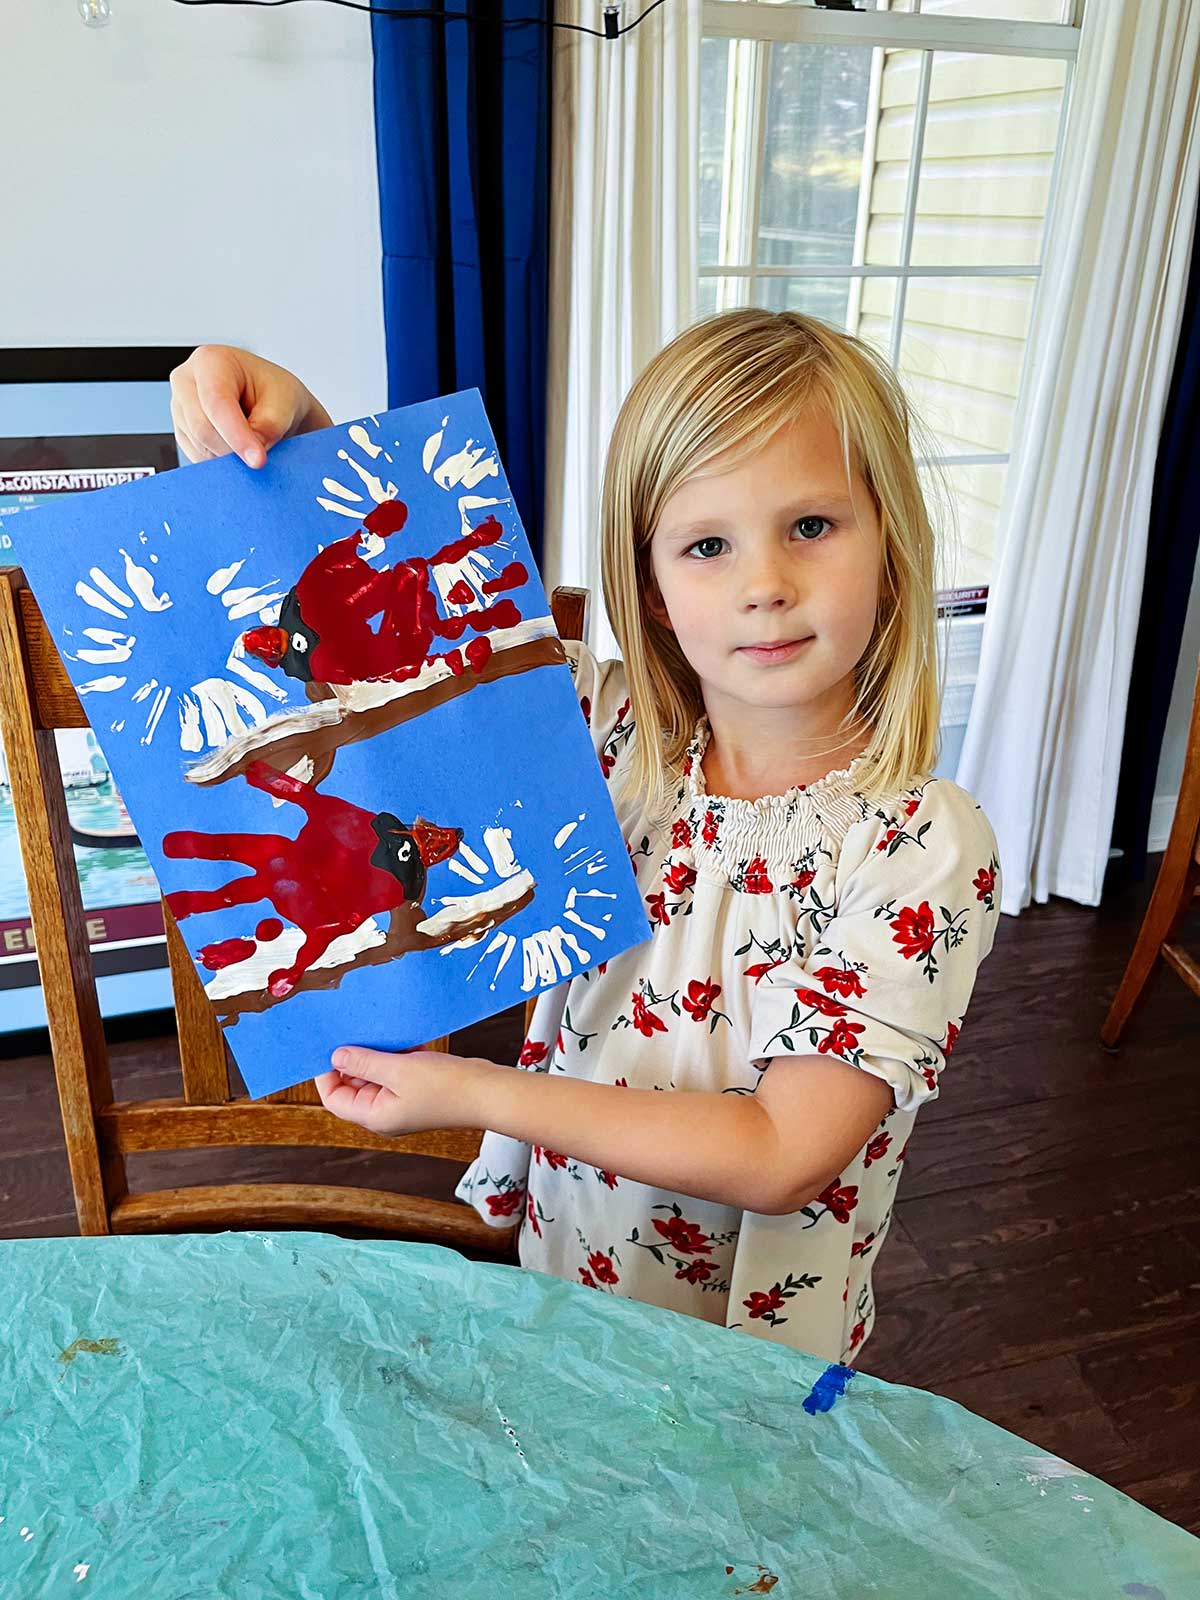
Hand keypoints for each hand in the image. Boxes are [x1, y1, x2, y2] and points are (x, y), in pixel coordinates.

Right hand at [169, 344, 332, 468]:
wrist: (271, 404)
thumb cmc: (275, 393)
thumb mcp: (285, 403)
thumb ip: (270, 426)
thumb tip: (252, 451)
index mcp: (211, 361)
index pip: (217, 402)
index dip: (237, 435)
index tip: (258, 460)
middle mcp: (187, 381)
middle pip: (202, 428)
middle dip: (234, 450)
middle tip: (261, 459)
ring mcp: (180, 407)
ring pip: (200, 447)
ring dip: (230, 457)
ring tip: (254, 443)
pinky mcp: (182, 432)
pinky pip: (198, 458)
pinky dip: (222, 463)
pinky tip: (239, 449)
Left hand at [314, 1045, 487, 1138]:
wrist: (488, 1091)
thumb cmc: (447, 1087)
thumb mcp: (399, 1070)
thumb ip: (364, 1062)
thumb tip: (336, 1056)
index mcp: (375, 1116)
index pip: (335, 1099)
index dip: (326, 1074)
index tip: (328, 1046)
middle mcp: (385, 1112)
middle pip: (354, 1085)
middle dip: (354, 1059)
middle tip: (354, 1031)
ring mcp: (402, 1101)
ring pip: (376, 1075)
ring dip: (377, 1053)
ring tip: (380, 1032)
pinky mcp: (418, 1089)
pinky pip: (396, 1070)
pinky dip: (396, 1054)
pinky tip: (403, 1039)